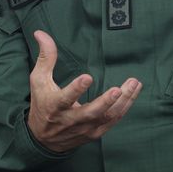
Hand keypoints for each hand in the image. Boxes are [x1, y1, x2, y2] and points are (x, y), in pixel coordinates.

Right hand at [26, 30, 141, 153]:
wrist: (43, 138)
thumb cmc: (41, 103)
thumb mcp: (38, 80)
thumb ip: (45, 57)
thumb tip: (41, 32)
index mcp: (55, 106)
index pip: (65, 98)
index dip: (76, 89)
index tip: (87, 77)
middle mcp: (71, 119)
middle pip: (92, 112)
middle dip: (107, 101)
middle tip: (120, 88)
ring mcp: (85, 128)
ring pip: (107, 117)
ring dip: (123, 102)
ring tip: (134, 84)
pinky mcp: (94, 133)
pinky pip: (113, 121)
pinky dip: (124, 108)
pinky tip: (132, 94)